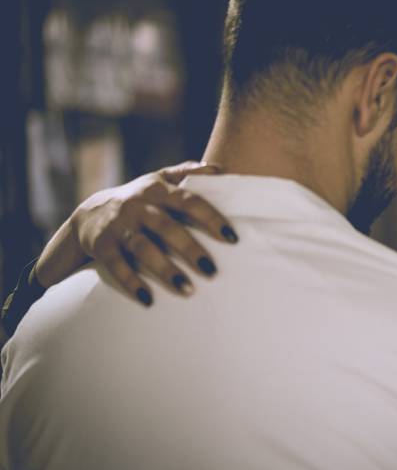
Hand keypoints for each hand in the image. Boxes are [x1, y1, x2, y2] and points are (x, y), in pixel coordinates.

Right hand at [35, 161, 237, 304]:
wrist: (90, 213)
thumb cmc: (140, 199)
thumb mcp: (160, 180)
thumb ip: (187, 173)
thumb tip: (219, 169)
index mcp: (158, 190)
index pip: (189, 202)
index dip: (211, 218)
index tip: (232, 238)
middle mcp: (138, 206)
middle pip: (167, 227)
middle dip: (190, 250)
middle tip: (212, 271)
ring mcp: (119, 226)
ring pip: (143, 248)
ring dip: (165, 270)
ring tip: (188, 290)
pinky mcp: (102, 246)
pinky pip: (117, 266)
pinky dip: (132, 283)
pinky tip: (149, 300)